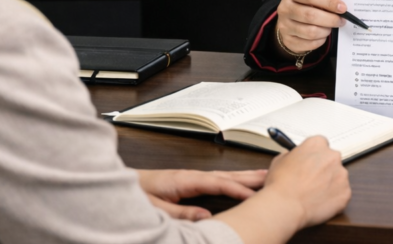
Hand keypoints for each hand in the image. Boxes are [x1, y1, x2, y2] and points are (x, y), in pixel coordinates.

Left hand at [136, 169, 266, 220]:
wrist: (122, 183)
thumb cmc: (137, 194)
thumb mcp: (156, 208)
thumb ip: (181, 213)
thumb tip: (206, 218)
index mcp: (184, 180)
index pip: (217, 183)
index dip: (237, 188)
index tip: (255, 193)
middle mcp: (190, 176)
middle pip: (225, 175)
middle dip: (248, 176)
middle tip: (270, 176)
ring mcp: (191, 177)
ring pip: (223, 176)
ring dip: (243, 176)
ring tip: (262, 176)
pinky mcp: (189, 181)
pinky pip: (217, 179)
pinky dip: (232, 179)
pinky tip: (238, 182)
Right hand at [262, 136, 350, 228]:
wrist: (286, 205)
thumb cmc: (281, 184)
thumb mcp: (279, 160)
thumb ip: (291, 155)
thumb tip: (293, 157)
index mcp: (316, 144)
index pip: (321, 144)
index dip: (314, 155)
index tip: (311, 162)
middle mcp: (332, 156)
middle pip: (332, 160)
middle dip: (324, 168)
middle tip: (312, 179)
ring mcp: (341, 175)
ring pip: (338, 177)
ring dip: (330, 183)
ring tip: (314, 193)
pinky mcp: (345, 192)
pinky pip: (342, 194)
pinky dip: (334, 198)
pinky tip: (320, 202)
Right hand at [276, 0, 346, 54]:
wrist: (289, 22)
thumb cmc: (306, 6)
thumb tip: (340, 8)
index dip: (328, 2)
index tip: (342, 8)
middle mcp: (285, 9)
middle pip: (310, 15)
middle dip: (331, 19)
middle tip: (341, 20)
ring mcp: (284, 26)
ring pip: (311, 32)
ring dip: (326, 30)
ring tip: (330, 27)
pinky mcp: (288, 40)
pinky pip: (310, 43)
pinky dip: (321, 40)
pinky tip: (322, 35)